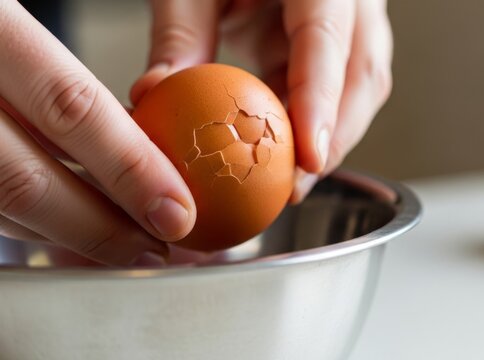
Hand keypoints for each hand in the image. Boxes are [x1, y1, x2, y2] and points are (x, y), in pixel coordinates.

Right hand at [0, 0, 196, 264]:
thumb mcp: (37, 9)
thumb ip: (82, 68)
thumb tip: (147, 124)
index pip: (69, 106)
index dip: (130, 168)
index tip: (177, 210)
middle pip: (24, 179)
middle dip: (100, 226)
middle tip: (155, 247)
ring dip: (64, 230)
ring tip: (121, 243)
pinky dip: (21, 220)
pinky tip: (61, 225)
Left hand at [131, 0, 392, 201]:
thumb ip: (179, 32)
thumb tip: (155, 95)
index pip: (327, 41)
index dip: (322, 103)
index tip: (309, 159)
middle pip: (362, 75)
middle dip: (333, 138)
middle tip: (293, 186)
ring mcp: (351, 20)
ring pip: (359, 88)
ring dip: (327, 137)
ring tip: (286, 179)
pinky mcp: (337, 41)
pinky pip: (337, 88)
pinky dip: (313, 123)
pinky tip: (284, 148)